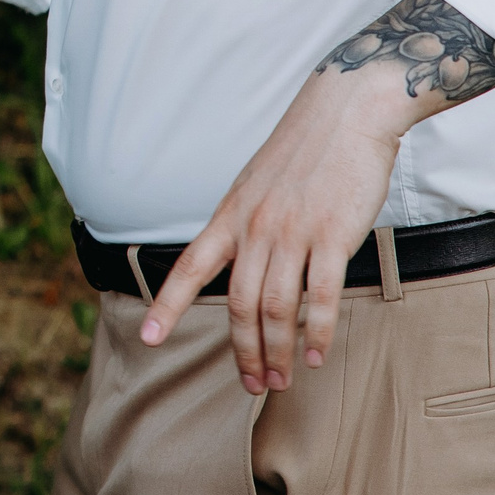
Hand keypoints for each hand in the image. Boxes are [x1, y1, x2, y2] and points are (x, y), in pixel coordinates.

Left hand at [137, 61, 422, 392]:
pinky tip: (318, 355)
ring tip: (284, 379)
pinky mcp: (332, 236)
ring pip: (275, 308)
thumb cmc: (305, 149)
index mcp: (230, 214)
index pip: (188, 267)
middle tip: (254, 384)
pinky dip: (317, 333)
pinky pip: (321, 297)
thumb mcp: (257, 183)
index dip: (167, 306)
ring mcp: (292, 232)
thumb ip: (247, 222)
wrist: (346, 110)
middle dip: (242, 351)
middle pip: (237, 303)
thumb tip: (244, 261)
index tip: (148, 338)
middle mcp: (254, 227)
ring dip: (278, 351)